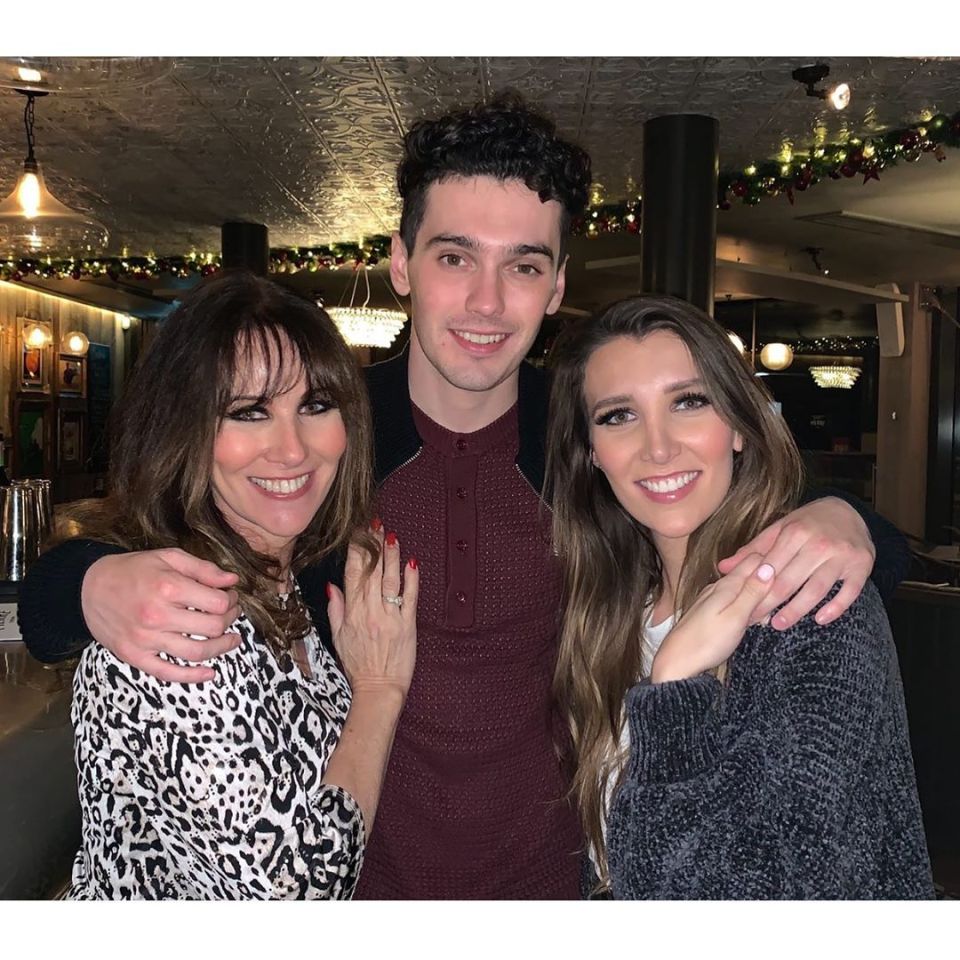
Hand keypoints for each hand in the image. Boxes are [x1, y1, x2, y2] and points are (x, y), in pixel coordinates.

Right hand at [81, 549, 240, 682]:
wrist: (86, 588)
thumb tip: (232, 580)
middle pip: (211, 628)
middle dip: (229, 621)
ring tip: (231, 640)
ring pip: (196, 653)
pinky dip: (192, 677)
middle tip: (231, 615)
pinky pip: (168, 673)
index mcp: (168, 587)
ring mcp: (145, 639)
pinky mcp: (134, 656)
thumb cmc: (131, 570)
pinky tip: (209, 673)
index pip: (217, 603)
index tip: (230, 597)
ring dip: (221, 648)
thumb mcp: (167, 558)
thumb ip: (202, 568)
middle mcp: (157, 615)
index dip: (231, 601)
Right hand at [327, 527, 418, 697]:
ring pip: (390, 580)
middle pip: (372, 572)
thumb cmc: (358, 665)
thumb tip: (332, 585)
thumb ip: (336, 609)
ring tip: (391, 536)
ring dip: (391, 556)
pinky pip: (410, 597)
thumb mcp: (338, 637)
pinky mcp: (408, 626)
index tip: (358, 533)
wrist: (378, 689)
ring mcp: (389, 618)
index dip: (355, 551)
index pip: (352, 575)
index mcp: (351, 614)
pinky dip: (411, 579)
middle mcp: (369, 613)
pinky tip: (411, 562)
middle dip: (373, 546)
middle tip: (376, 525)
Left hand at [650, 554, 774, 683]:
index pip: (753, 560)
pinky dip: (747, 606)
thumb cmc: (706, 642)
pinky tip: (754, 617)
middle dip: (768, 580)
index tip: (790, 572)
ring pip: (742, 588)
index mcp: (726, 585)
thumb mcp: (735, 617)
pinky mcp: (710, 612)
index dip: (773, 563)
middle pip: (748, 573)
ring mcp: (712, 599)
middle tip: (787, 593)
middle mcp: (718, 587)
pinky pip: (734, 601)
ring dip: (759, 594)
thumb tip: (768, 566)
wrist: (676, 663)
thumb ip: (752, 592)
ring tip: (774, 607)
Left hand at [717, 497, 874, 630]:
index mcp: (795, 533)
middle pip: (790, 581)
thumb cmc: (807, 523)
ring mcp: (842, 555)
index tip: (742, 606)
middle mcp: (819, 544)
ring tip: (779, 624)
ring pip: (816, 590)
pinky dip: (835, 608)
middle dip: (769, 604)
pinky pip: (849, 593)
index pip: (770, 568)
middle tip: (755, 622)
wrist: (849, 510)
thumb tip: (722, 567)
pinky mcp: (862, 566)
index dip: (754, 590)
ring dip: (796, 611)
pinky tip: (820, 620)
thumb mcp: (780, 529)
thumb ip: (753, 550)